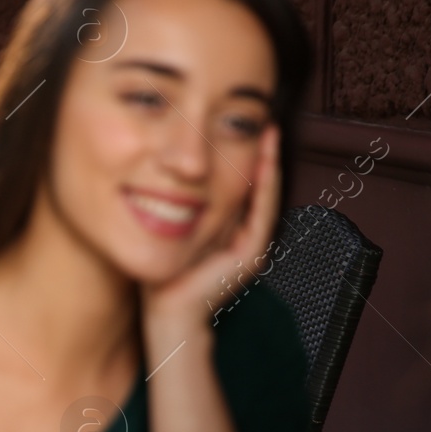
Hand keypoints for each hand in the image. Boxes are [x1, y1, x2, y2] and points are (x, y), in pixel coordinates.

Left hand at [142, 125, 281, 344]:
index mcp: (228, 229)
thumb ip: (178, 203)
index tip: (242, 126)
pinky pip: (260, 214)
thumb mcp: (171, 226)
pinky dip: (264, 187)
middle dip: (261, 153)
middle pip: (256, 187)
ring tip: (270, 133)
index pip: (241, 185)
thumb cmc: (160, 272)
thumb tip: (168, 170)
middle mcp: (244, 236)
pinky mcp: (250, 255)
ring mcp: (251, 246)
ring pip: (264, 196)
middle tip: (264, 120)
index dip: (245, 156)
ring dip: (268, 164)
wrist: (165, 310)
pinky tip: (263, 163)